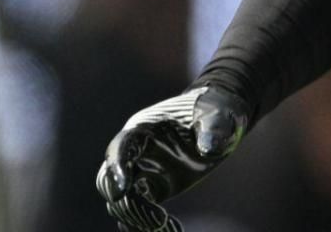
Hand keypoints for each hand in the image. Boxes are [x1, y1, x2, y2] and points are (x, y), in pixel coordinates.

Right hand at [95, 86, 249, 231]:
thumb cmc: (215, 110)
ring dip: (136, 217)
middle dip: (126, 202)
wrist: (219, 120)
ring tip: (164, 227)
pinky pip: (138, 208)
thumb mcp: (218, 114)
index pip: (121, 147)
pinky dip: (144, 223)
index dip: (117, 167)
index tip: (123, 190)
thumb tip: (208, 148)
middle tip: (155, 220)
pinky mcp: (153, 187)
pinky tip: (165, 230)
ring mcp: (142, 170)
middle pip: (111, 179)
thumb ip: (212, 128)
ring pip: (122, 199)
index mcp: (144, 128)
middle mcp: (136, 151)